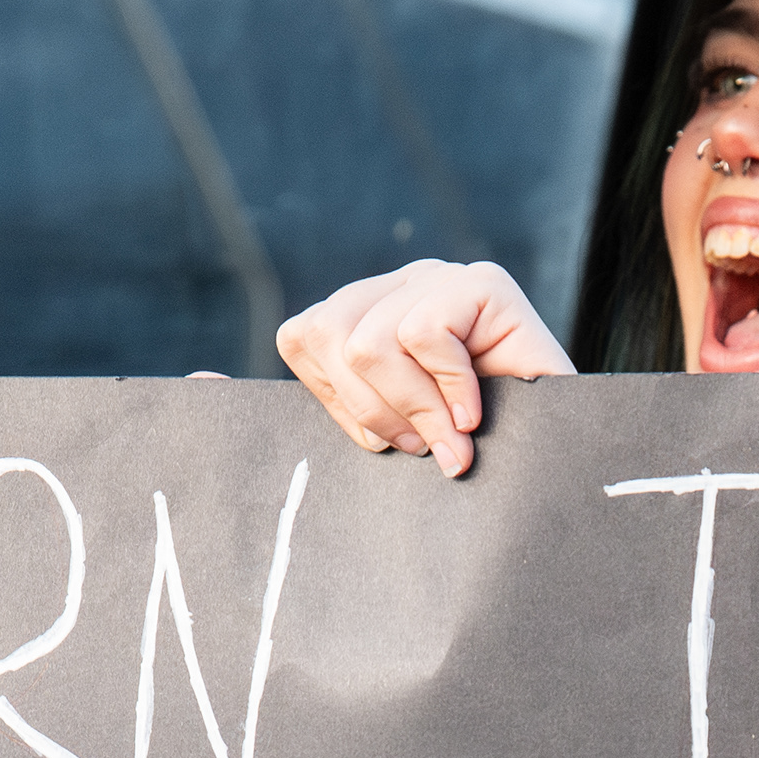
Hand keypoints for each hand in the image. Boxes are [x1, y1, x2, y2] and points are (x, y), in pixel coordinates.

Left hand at [277, 259, 573, 476]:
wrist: (562, 477)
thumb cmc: (474, 465)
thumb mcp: (381, 439)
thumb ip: (314, 409)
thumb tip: (196, 381)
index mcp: (367, 316)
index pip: (303, 338)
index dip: (337, 405)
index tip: (389, 446)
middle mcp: (400, 287)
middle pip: (327, 335)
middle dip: (370, 413)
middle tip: (421, 449)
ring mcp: (444, 280)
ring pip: (369, 340)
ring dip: (414, 410)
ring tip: (452, 442)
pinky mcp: (485, 284)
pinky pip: (423, 335)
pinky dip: (449, 392)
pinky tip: (478, 417)